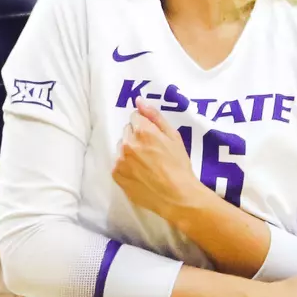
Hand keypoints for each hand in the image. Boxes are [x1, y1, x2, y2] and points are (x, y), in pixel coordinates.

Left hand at [112, 101, 200, 222]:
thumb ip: (154, 116)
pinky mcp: (116, 174)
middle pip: (127, 131)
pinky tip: (140, 173)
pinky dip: (126, 165)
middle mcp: (128, 143)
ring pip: (121, 147)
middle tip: (151, 151)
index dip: (145, 125)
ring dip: (130, 151)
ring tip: (146, 164)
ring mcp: (120, 160)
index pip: (135, 117)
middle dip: (137, 137)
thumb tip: (138, 100)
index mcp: (143, 131)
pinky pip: (117, 163)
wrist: (177, 196)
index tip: (153, 137)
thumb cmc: (179, 166)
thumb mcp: (174, 136)